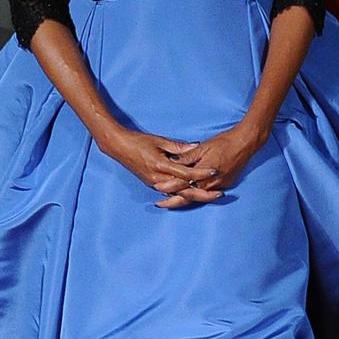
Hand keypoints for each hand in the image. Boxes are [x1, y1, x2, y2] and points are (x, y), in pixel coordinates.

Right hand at [98, 125, 221, 207]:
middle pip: (185, 191)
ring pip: (178, 195)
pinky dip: (182, 195)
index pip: (187, 174)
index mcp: (161, 166)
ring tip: (210, 196)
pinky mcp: (152, 184)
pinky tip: (193, 197)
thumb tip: (195, 146)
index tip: (215, 170)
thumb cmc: (139, 141)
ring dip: (195, 196)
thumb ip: (178, 147)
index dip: (202, 173)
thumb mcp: (159, 141)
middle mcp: (159, 179)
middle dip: (203, 194)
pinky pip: (170, 193)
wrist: (118, 147)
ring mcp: (155, 183)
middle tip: (219, 193)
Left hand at [156, 122, 265, 209]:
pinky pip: (208, 193)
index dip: (168, 186)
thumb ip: (187, 157)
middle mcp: (211, 183)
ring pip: (198, 196)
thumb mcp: (202, 148)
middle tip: (160, 204)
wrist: (245, 143)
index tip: (157, 188)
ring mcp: (219, 185)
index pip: (182, 183)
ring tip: (171, 202)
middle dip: (173, 201)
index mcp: (203, 173)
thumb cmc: (224, 142)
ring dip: (184, 199)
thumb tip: (172, 162)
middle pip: (188, 196)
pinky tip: (190, 195)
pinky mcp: (225, 184)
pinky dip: (197, 195)